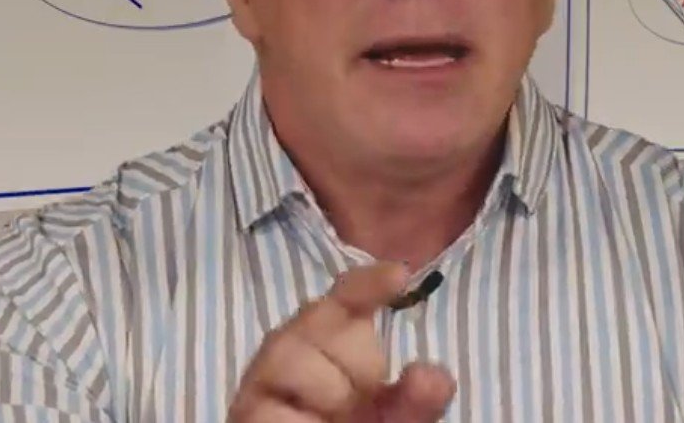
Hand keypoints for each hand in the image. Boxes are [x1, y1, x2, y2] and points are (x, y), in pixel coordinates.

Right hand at [228, 262, 455, 421]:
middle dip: (357, 364)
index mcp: (332, 338)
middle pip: (323, 318)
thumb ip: (415, 401)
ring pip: (294, 357)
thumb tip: (438, 375)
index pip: (347, 296)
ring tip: (329, 421)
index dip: (369, 283)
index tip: (399, 275)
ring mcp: (262, 377)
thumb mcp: (391, 420)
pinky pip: (273, 408)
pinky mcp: (245, 410)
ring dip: (328, 396)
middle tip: (358, 403)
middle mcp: (293, 346)